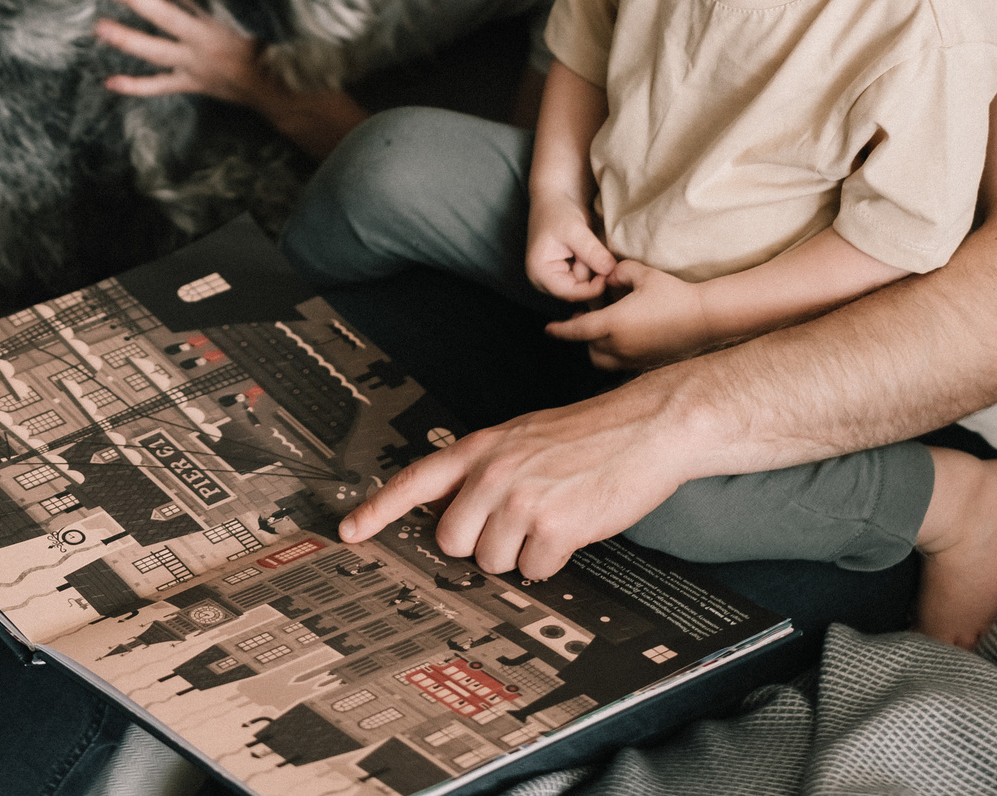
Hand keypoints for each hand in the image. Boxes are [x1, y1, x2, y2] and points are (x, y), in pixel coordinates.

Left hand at [94, 0, 281, 108]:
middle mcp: (205, 41)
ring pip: (155, 52)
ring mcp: (194, 64)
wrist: (275, 86)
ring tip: (100, 27)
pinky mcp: (190, 83)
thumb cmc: (267, 38)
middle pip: (166, 18)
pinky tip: (109, 82)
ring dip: (126, 39)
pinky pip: (159, 86)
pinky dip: (134, 86)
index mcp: (223, 19)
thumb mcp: (255, 9)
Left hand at [337, 380, 693, 579]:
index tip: (349, 531)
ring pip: (493, 561)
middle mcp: (494, 472)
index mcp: (482, 447)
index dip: (377, 510)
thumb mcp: (523, 437)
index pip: (414, 481)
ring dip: (521, 552)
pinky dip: (553, 561)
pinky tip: (571, 530)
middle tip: (514, 523)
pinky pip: (535, 571)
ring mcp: (523, 500)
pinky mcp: (556, 527)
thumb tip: (452, 511)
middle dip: (479, 544)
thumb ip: (484, 468)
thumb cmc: (591, 433)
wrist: (647, 425)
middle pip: (452, 541)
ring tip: (550, 517)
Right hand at [525, 195, 616, 301]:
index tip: (610, 272)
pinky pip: (584, 277)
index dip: (592, 287)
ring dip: (592, 268)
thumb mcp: (576, 230)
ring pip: (583, 284)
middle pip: (577, 291)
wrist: (557, 196)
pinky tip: (588, 250)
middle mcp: (543, 280)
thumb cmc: (559, 210)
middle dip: (591, 275)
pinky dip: (591, 265)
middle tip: (595, 252)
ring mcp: (553, 276)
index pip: (569, 292)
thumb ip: (592, 252)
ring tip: (588, 246)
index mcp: (539, 272)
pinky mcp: (564, 271)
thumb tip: (610, 271)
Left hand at [545, 260, 713, 370]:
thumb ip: (619, 272)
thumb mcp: (643, 274)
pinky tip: (624, 337)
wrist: (704, 318)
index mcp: (613, 324)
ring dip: (596, 347)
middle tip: (583, 317)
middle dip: (581, 335)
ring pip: (602, 360)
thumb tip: (609, 278)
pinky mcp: (647, 363)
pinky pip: (621, 364)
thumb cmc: (673, 294)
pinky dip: (614, 354)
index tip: (548, 329)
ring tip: (603, 329)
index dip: (560, 330)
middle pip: (588, 347)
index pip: (577, 330)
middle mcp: (620, 345)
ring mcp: (634, 357)